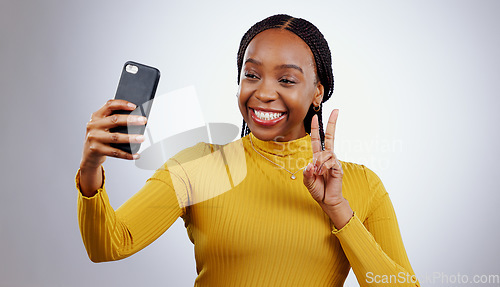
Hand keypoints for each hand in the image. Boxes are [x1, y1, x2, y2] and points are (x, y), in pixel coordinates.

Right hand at [80, 99, 146, 169]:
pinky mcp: (97, 150)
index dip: (122, 104)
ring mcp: (94, 138)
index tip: (134, 106)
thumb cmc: (100, 138)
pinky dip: (127, 154)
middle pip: (114, 120)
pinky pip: (115, 152)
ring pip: (116, 137)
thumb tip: (136, 118)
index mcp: (96, 116)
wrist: (89, 155)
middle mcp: (93, 125)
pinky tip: (136, 154)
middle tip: (143, 120)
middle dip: (131, 120)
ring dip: (131, 138)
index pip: (109, 105)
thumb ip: (113, 120)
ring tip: (142, 138)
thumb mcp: (102, 126)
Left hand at [303, 109, 352, 227]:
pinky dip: (324, 167)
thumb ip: (307, 174)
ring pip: (326, 153)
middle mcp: (326, 157)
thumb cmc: (318, 190)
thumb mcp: (307, 181)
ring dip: (319, 162)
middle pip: (330, 137)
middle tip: (336, 110)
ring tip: (318, 173)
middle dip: (332, 123)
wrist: (327, 200)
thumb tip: (310, 165)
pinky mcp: (338, 167)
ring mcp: (333, 161)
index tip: (315, 116)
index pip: (317, 140)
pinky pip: (330, 162)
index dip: (315, 128)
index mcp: (318, 157)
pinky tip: (322, 173)